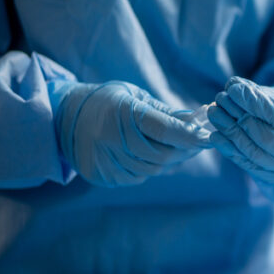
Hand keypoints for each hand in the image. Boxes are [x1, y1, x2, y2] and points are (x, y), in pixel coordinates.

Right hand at [50, 81, 211, 186]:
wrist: (63, 119)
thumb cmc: (107, 102)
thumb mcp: (135, 96)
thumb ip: (166, 111)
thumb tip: (197, 120)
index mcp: (123, 113)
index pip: (165, 130)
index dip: (190, 135)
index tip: (209, 136)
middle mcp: (112, 139)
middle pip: (163, 154)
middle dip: (186, 150)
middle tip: (199, 142)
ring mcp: (106, 161)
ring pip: (154, 169)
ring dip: (170, 160)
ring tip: (173, 147)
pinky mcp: (103, 176)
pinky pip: (138, 177)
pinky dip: (150, 167)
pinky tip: (146, 154)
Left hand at [207, 77, 273, 184]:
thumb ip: (262, 94)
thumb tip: (234, 87)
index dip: (256, 104)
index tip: (234, 89)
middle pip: (269, 141)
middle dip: (240, 119)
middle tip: (221, 98)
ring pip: (255, 155)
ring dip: (230, 133)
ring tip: (215, 112)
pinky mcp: (273, 179)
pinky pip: (248, 165)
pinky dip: (229, 149)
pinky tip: (216, 135)